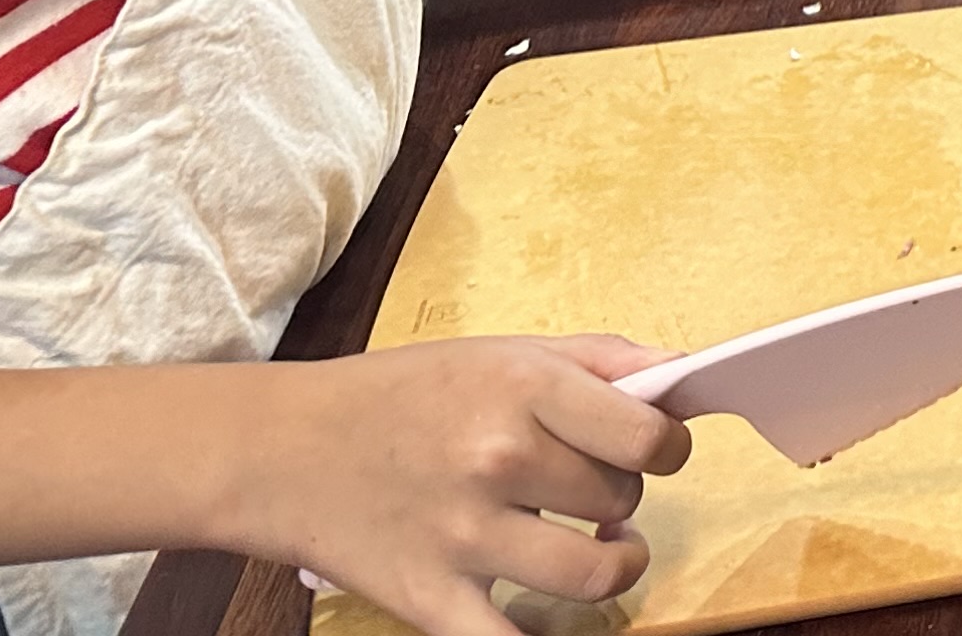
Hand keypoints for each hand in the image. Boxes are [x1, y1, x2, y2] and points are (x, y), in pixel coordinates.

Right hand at [256, 334, 691, 635]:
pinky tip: (548, 614)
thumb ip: (601, 361)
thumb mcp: (503, 351)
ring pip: (595, 574)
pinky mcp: (429, 599)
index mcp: (522, 390)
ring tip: (598, 550)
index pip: (649, 437)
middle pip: (622, 500)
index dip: (667, 448)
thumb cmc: (401, 396)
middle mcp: (497, 460)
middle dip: (619, 496)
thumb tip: (681, 379)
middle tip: (585, 490)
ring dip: (613, 565)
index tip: (654, 451)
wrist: (280, 450)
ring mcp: (463, 536)